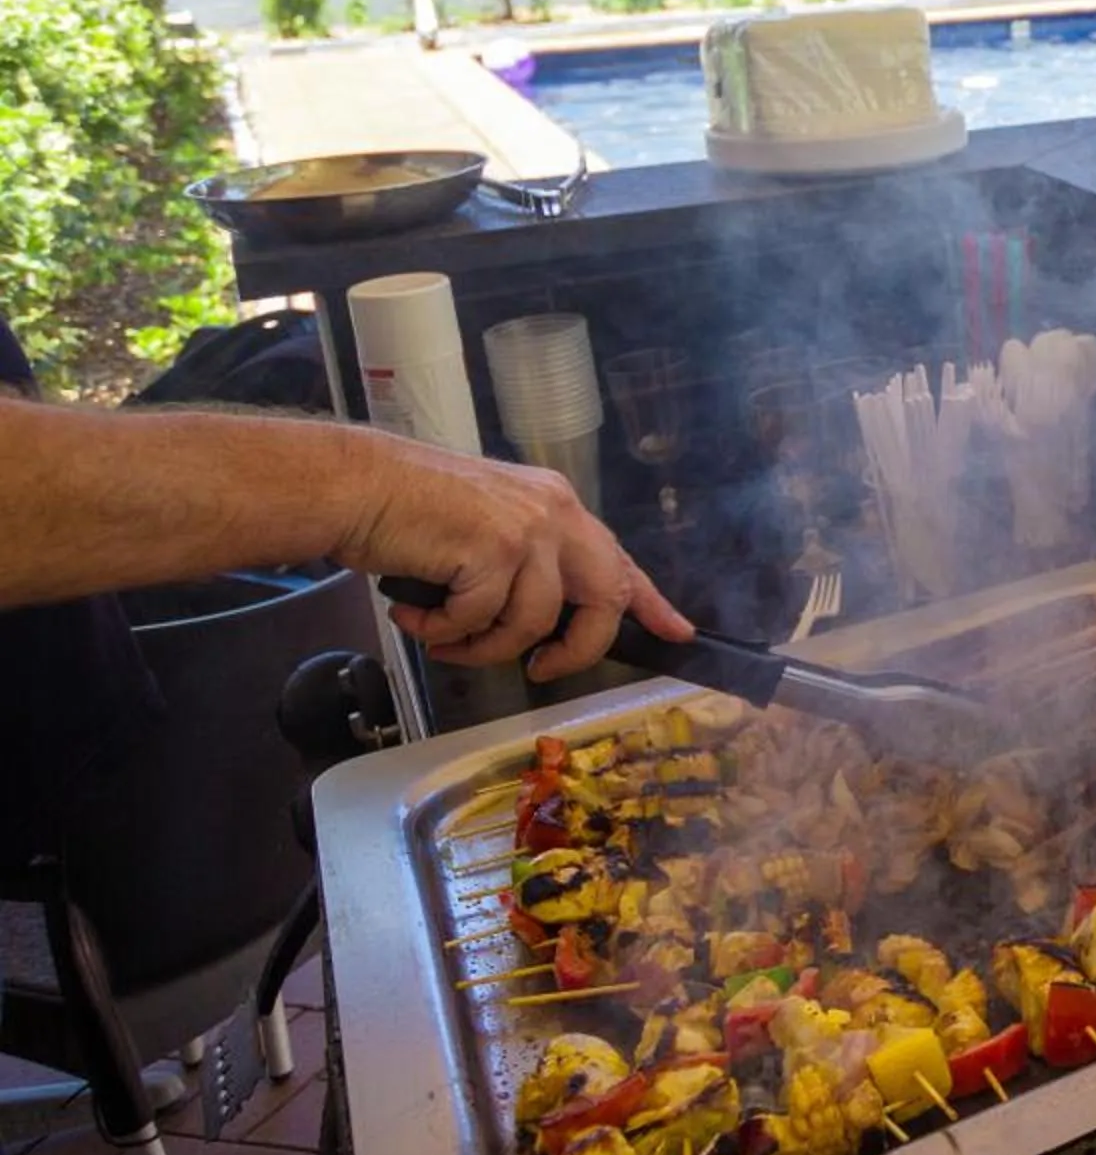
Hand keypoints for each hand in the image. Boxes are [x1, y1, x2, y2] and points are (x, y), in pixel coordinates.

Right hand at [341, 435, 693, 681]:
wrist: (357, 485)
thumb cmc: (409, 510)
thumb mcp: (489, 528)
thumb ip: (526, 563)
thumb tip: (546, 623)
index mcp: (559, 507)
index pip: (620, 561)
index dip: (652, 602)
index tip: (678, 633)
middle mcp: (556, 514)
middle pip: (604, 599)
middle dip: (576, 650)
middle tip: (537, 670)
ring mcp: (527, 531)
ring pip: (533, 623)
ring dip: (485, 648)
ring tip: (443, 638)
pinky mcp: (493, 551)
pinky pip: (481, 623)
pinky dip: (444, 633)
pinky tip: (414, 617)